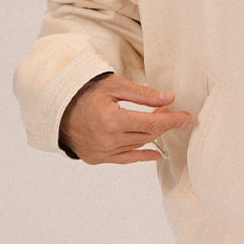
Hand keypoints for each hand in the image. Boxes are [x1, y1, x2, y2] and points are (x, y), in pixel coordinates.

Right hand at [60, 73, 192, 163]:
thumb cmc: (83, 91)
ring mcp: (102, 152)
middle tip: (174, 113)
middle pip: (147, 135)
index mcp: (111, 119)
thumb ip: (142, 94)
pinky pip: (125, 158)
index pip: (152, 122)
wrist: (55, 107)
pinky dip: (141, 155)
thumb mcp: (113, 85)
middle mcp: (107, 139)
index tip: (188, 117)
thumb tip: (169, 98)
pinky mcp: (97, 158)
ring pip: (138, 145)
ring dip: (152, 135)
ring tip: (159, 120)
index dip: (172, 120)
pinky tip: (156, 153)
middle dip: (164, 124)